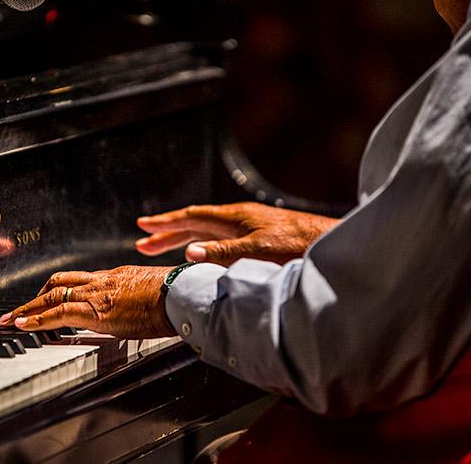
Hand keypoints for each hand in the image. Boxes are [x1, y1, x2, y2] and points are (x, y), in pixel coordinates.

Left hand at [0, 266, 174, 338]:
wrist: (180, 294)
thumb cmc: (176, 296)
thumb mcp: (154, 294)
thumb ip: (140, 299)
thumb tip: (145, 309)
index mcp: (116, 277)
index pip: (79, 281)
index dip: (59, 290)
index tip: (47, 299)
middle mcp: (102, 281)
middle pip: (59, 283)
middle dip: (36, 298)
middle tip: (18, 310)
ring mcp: (97, 293)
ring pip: (52, 295)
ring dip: (28, 309)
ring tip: (11, 320)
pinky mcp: (96, 310)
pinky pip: (59, 312)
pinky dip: (38, 319)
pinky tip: (23, 326)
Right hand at [136, 202, 339, 265]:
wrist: (327, 242)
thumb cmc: (298, 243)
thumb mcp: (257, 249)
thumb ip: (223, 251)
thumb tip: (189, 251)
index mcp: (234, 218)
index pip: (192, 217)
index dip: (166, 223)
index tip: (144, 226)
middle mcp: (237, 220)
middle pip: (194, 224)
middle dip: (167, 232)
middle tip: (143, 240)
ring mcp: (246, 228)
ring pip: (205, 232)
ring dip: (182, 239)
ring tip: (161, 247)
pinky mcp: (256, 238)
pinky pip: (218, 239)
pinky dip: (201, 244)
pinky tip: (200, 252)